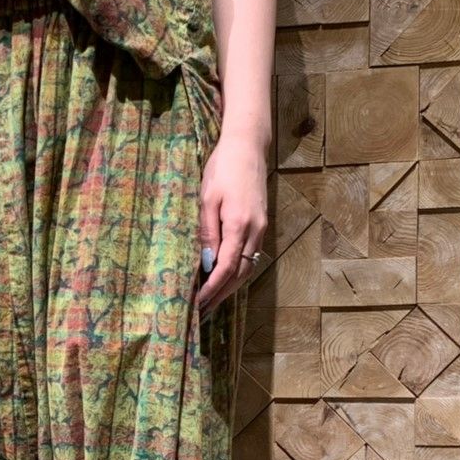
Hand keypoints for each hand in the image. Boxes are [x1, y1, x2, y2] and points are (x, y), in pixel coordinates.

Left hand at [195, 128, 269, 318]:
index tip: (198, 303)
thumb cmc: (222, 168)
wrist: (247, 147)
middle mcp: (255, 230)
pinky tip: (224, 278)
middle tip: (202, 312)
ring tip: (211, 301)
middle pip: (239, 274)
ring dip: (230, 287)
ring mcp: (261, 228)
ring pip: (247, 267)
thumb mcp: (207, 199)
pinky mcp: (261, 224)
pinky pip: (250, 255)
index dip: (212, 289)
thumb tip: (205, 263)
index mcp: (239, 225)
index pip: (225, 268)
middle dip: (221, 295)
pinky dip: (237, 272)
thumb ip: (207, 232)